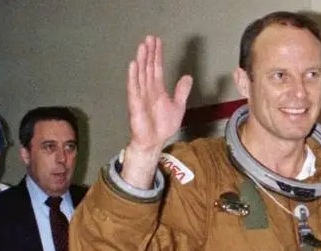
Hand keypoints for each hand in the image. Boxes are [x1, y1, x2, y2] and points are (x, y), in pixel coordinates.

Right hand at [122, 35, 193, 188]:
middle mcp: (147, 90)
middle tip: (149, 38)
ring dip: (141, 60)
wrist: (154, 142)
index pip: (156, 68)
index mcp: (157, 89)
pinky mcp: (135, 104)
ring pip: (140, 74)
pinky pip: (133, 88)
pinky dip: (133, 76)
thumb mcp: (178, 106)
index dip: (157, 54)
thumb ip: (181, 91)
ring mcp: (140, 96)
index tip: (157, 41)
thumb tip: (187, 76)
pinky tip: (133, 65)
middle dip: (148, 53)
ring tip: (142, 46)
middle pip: (147, 68)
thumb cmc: (162, 126)